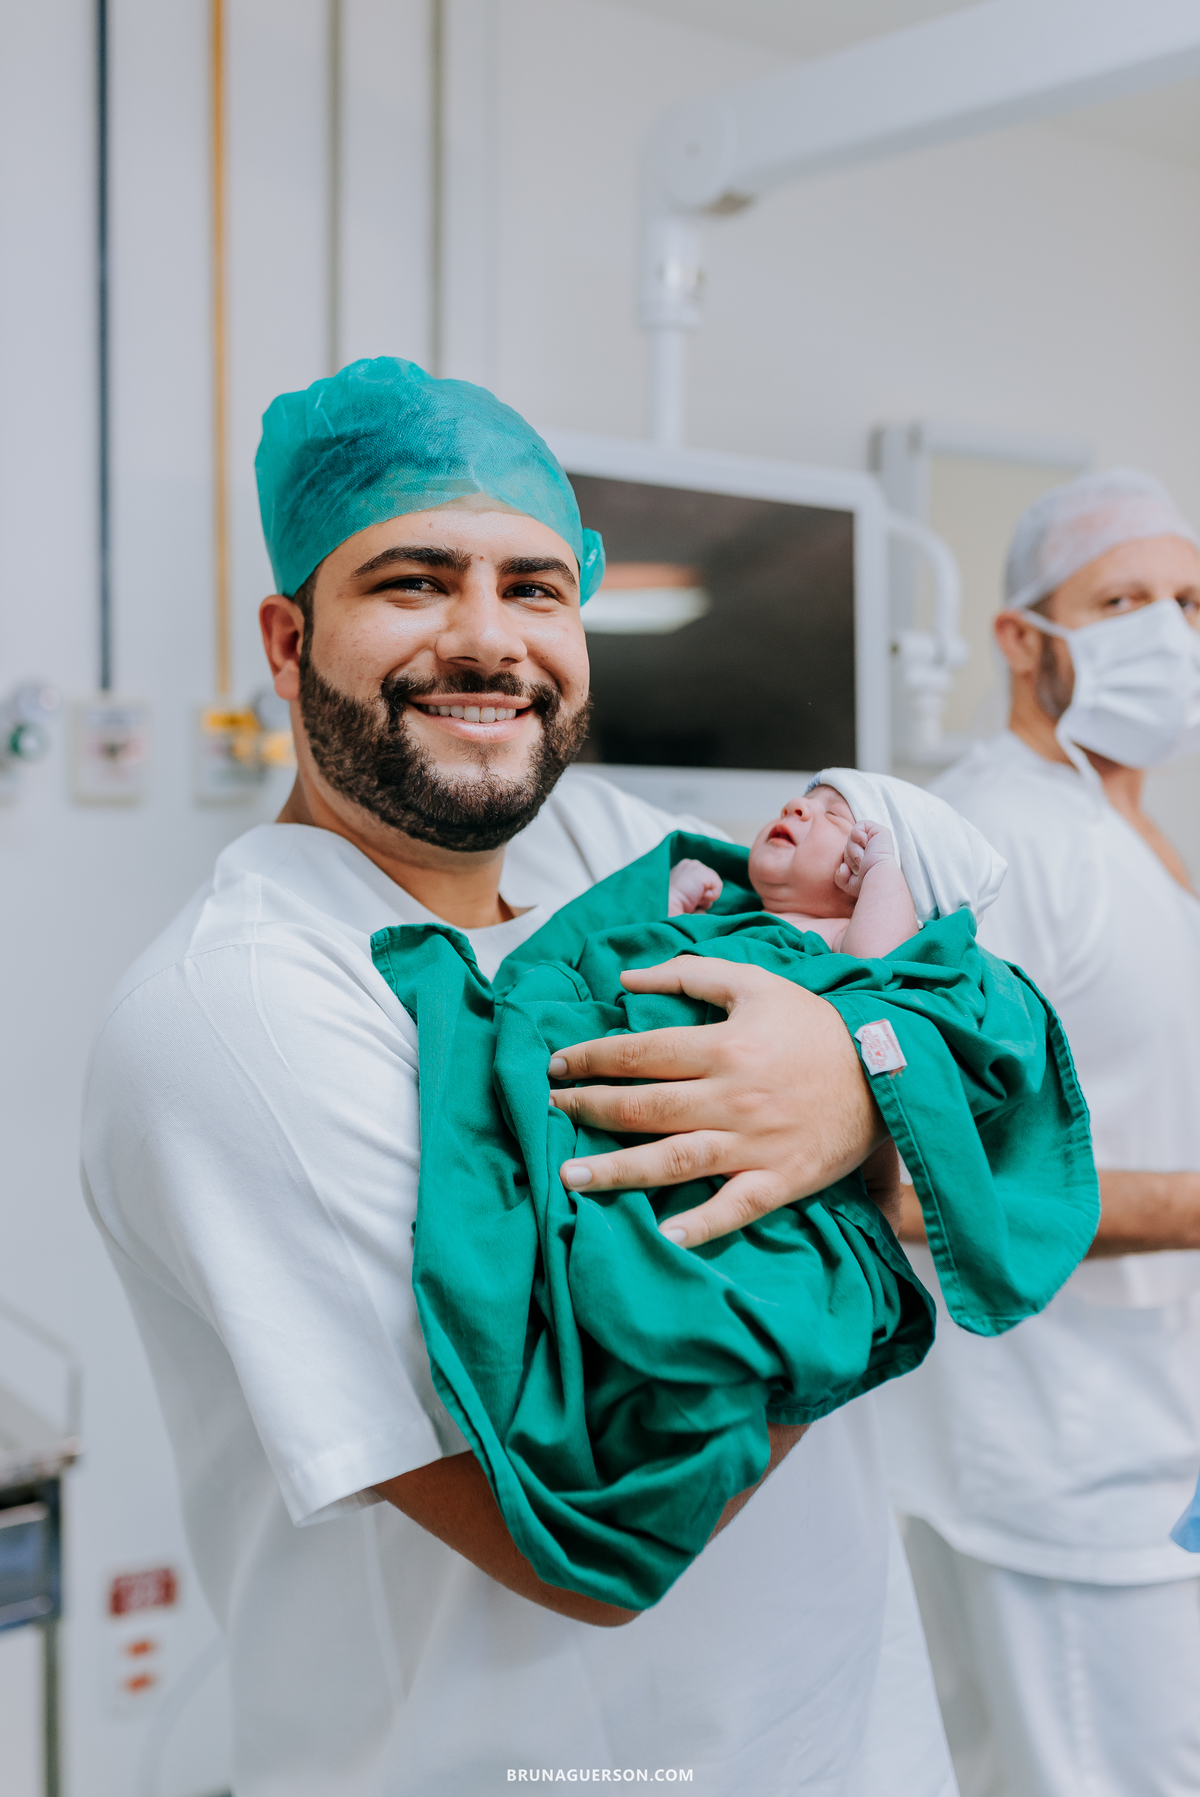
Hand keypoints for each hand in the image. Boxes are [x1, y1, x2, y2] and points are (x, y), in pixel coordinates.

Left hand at [548, 957, 885, 1247]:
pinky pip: (732, 1208)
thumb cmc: (814, 1026)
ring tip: (571, 1178)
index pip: (640, 1054)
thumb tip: (628, 979)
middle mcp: (732, 1098)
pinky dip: (698, 1225)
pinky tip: (661, 1236)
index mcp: (724, 1047)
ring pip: (673, 1161)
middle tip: (549, 1113)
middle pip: (645, 1108)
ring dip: (617, 1171)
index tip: (556, 1065)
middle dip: (589, 1111)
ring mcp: (754, 1145)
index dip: (591, 1059)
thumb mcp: (756, 983)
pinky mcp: (778, 1181)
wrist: (888, 1071)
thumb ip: (690, 975)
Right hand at [667, 858, 723, 916]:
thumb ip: (693, 889)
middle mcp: (689, 864)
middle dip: (703, 894)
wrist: (666, 908)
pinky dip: (711, 896)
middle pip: (710, 881)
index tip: (687, 899)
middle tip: (689, 900)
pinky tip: (697, 898)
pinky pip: (718, 886)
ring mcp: (696, 866)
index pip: (702, 880)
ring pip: (714, 884)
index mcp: (683, 868)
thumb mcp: (683, 893)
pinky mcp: (702, 872)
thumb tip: (707, 895)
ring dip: (705, 897)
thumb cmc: (672, 907)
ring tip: (691, 899)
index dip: (699, 892)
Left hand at [835, 820, 894, 898]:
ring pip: (851, 837)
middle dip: (850, 856)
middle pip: (848, 845)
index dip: (849, 861)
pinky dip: (858, 835)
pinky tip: (865, 844)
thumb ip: (841, 876)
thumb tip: (843, 867)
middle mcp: (872, 848)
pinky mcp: (879, 830)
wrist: (876, 877)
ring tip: (863, 857)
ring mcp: (876, 839)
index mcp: (867, 859)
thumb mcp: (849, 883)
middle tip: (860, 864)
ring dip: (853, 849)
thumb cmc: (867, 883)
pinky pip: (859, 825)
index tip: (857, 871)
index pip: (848, 853)